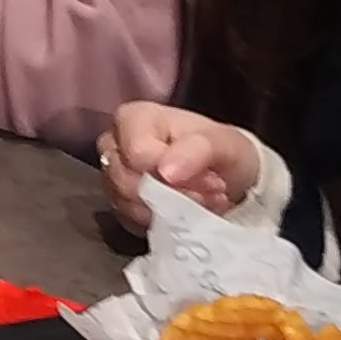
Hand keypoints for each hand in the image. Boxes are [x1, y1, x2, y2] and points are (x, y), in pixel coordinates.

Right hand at [103, 102, 263, 229]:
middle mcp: (115, 145)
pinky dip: (164, 221)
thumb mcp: (225, 144)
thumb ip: (197, 151)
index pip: (138, 153)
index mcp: (134, 118)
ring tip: (203, 201)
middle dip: (174, 193)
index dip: (173, 173)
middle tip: (211, 193)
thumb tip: (166, 171)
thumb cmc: (223, 151)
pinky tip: (186, 212)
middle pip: (128, 181)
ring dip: (171, 210)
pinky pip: (131, 221)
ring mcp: (113, 176)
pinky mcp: (119, 205)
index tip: (211, 180)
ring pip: (128, 204)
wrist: (227, 176)